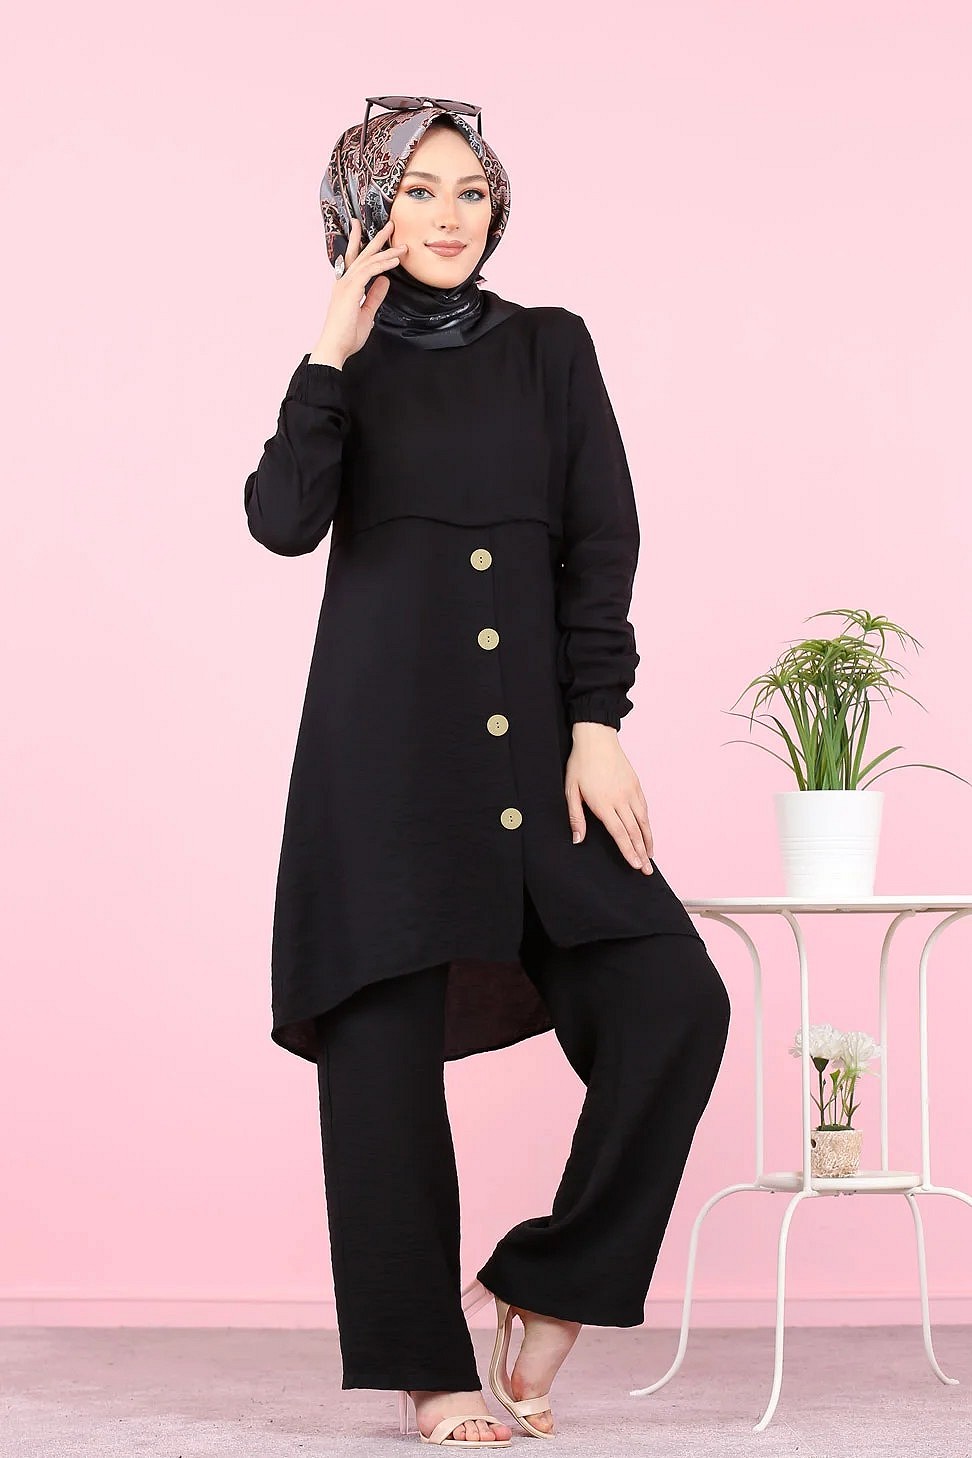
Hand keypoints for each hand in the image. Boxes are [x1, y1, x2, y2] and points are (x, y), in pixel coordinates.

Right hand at [311, 219, 406, 364]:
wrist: (335, 347)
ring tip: (401, 245)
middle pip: (360, 254)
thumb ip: (375, 296)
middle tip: (389, 225)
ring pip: (368, 260)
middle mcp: (344, 282)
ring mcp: (346, 284)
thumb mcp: (366, 313)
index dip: (361, 245)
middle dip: (375, 238)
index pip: (354, 261)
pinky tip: (394, 261)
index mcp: (346, 287)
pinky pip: (370, 271)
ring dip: (386, 250)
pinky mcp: (351, 290)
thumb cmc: (346, 336)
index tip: (369, 233)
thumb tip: (384, 281)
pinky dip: (383, 264)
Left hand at [565, 724, 654, 873]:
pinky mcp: (636, 784)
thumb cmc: (580, 763)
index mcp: (603, 803)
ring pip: (643, 821)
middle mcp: (620, 799)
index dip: (628, 852)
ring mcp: (631, 791)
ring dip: (648, 840)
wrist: (596, 738)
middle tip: (647, 869)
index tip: (635, 865)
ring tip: (651, 855)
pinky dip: (647, 822)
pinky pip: (644, 808)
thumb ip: (575, 817)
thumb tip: (577, 839)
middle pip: (634, 832)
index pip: (620, 834)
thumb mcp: (571, 790)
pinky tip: (647, 831)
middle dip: (642, 853)